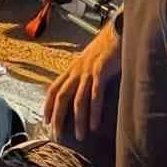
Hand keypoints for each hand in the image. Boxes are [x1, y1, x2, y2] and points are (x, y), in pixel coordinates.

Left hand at [44, 18, 120, 141]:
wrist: (120, 29)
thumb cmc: (108, 48)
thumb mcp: (90, 62)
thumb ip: (83, 76)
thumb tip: (80, 93)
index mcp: (72, 68)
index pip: (53, 89)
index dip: (47, 106)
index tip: (46, 121)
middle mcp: (77, 70)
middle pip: (61, 97)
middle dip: (58, 118)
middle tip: (59, 136)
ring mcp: (88, 70)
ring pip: (78, 100)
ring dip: (78, 121)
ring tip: (80, 136)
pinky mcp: (101, 70)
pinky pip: (95, 95)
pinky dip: (94, 112)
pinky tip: (95, 125)